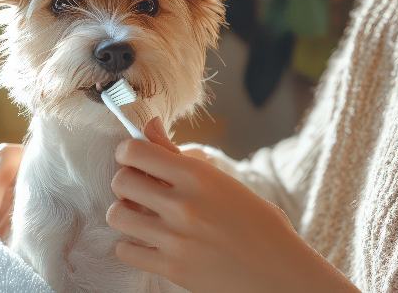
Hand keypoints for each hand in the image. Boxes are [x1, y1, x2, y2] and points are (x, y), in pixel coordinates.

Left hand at [106, 118, 357, 292]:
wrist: (281, 274)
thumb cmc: (255, 223)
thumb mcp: (220, 181)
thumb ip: (176, 155)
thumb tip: (148, 123)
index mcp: (197, 175)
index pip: (134, 151)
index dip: (127, 153)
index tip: (133, 159)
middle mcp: (183, 204)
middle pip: (120, 181)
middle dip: (125, 183)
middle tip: (138, 190)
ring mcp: (176, 238)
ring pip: (116, 215)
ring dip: (124, 214)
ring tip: (140, 216)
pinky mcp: (172, 268)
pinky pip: (124, 250)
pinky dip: (130, 246)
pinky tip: (147, 243)